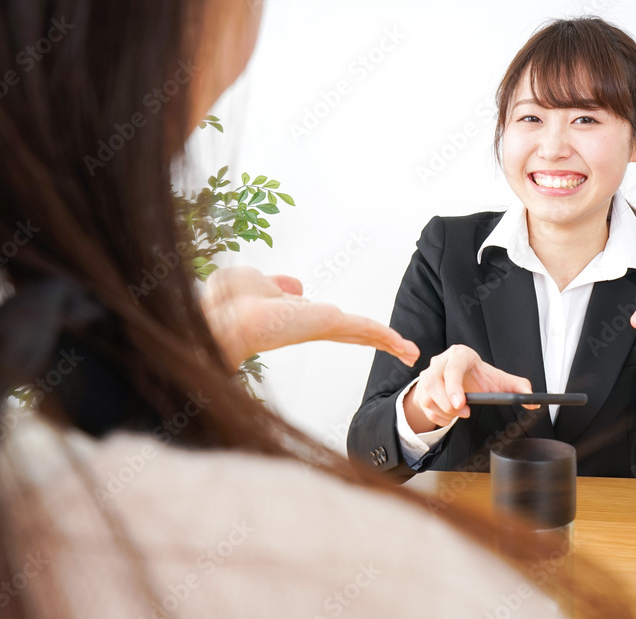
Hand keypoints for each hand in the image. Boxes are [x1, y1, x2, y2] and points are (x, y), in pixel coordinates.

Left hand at [201, 266, 419, 370]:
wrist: (223, 317)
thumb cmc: (228, 301)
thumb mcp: (255, 281)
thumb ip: (275, 283)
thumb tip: (294, 287)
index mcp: (296, 318)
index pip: (332, 325)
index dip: (353, 330)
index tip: (370, 337)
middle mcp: (312, 326)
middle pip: (354, 334)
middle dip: (379, 342)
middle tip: (404, 352)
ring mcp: (322, 327)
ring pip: (363, 334)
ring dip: (389, 343)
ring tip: (412, 353)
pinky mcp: (329, 324)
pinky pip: (365, 329)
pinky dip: (387, 337)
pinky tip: (406, 348)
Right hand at [402, 344, 532, 433]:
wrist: (460, 377)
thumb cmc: (478, 376)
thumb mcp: (497, 379)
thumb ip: (517, 386)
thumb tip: (532, 398)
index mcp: (459, 354)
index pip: (452, 367)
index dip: (454, 386)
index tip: (461, 403)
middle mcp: (440, 361)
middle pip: (434, 382)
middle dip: (448, 403)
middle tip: (463, 412)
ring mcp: (428, 375)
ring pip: (427, 396)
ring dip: (443, 411)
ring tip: (458, 412)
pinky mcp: (421, 388)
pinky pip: (424, 406)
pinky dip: (437, 416)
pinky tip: (449, 415)